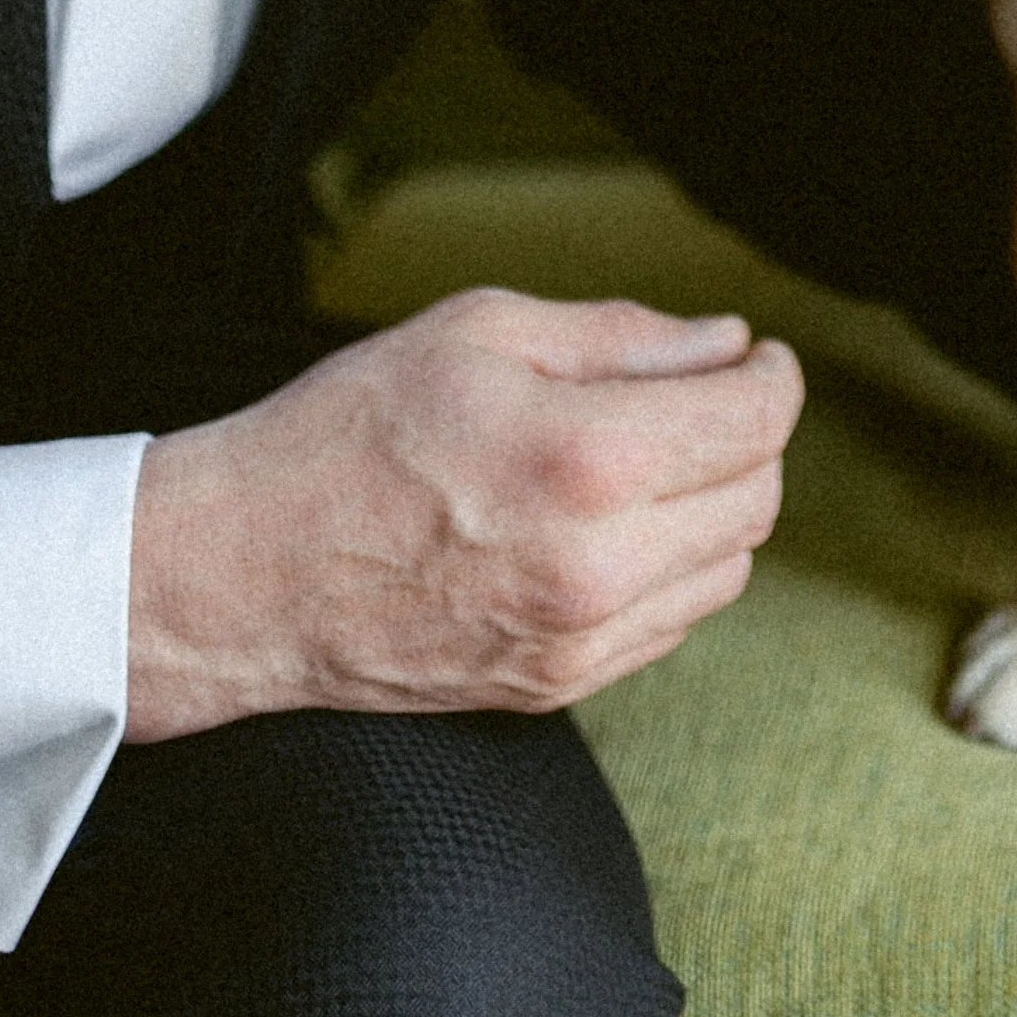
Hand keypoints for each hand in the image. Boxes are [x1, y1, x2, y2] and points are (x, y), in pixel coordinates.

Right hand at [125, 289, 803, 742]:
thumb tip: (723, 343)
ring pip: (726, 567)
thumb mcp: (482, 331)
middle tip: (701, 391)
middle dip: (748, 434)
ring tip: (650, 454)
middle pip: (757, 497)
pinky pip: (671, 621)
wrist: (246, 572)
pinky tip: (609, 521)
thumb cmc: (350, 431)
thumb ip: (621, 335)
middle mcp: (602, 566)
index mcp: (590, 461)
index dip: (770, 374)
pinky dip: (670, 565)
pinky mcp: (557, 685)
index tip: (754, 353)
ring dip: (715, 503)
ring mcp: (581, 640)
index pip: (755, 421)